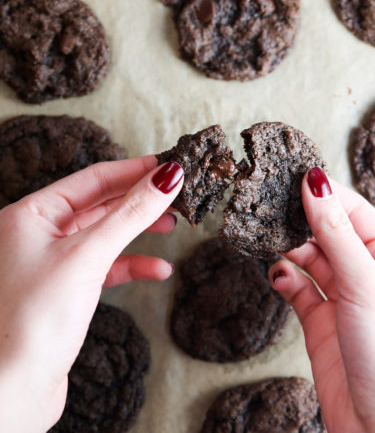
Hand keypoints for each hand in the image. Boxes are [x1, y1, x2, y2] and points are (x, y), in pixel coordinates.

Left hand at [0, 156, 182, 432]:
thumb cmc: (33, 320)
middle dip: (140, 201)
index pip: (93, 179)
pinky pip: (107, 267)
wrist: (12, 392)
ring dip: (140, 231)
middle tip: (176, 194)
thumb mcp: (88, 255)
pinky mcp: (68, 290)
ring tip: (172, 225)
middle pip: (102, 204)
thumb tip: (168, 177)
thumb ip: (131, 214)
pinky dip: (134, 266)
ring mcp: (54, 262)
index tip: (169, 165)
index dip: (134, 170)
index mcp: (31, 214)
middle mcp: (39, 234)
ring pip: (106, 235)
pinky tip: (158, 270)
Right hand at [268, 168, 374, 432]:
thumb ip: (335, 232)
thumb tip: (315, 183)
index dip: (325, 194)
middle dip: (303, 221)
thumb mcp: (365, 283)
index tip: (293, 177)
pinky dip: (286, 278)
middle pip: (330, 233)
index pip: (355, 212)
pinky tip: (277, 275)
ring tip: (270, 240)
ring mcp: (345, 298)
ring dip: (291, 249)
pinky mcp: (322, 321)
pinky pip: (299, 288)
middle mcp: (370, 275)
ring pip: (311, 259)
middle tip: (271, 208)